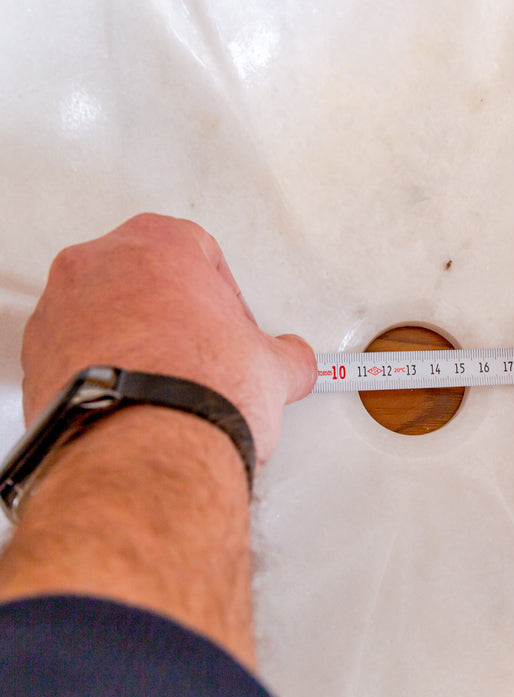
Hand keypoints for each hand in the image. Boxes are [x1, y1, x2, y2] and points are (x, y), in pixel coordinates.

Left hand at [21, 213, 316, 462]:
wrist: (149, 451)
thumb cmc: (198, 394)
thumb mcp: (273, 368)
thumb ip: (287, 355)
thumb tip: (292, 363)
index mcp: (159, 245)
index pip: (202, 253)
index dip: (226, 296)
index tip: (234, 327)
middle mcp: (99, 266)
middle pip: (148, 278)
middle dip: (179, 314)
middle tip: (203, 352)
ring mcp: (61, 311)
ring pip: (107, 313)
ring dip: (139, 340)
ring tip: (170, 382)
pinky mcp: (37, 360)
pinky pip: (78, 352)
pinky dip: (105, 370)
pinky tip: (138, 401)